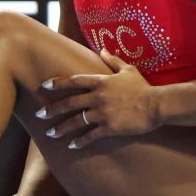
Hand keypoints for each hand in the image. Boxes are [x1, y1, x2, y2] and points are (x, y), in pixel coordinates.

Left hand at [36, 49, 159, 148]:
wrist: (156, 105)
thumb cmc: (142, 87)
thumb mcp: (127, 70)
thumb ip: (112, 60)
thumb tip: (101, 49)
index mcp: (101, 81)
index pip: (74, 81)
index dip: (57, 83)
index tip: (44, 86)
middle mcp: (98, 97)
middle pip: (69, 103)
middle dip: (52, 109)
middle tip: (39, 114)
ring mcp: (102, 113)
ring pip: (76, 121)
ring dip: (61, 128)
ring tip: (50, 134)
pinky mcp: (109, 128)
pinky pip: (90, 136)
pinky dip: (80, 141)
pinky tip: (71, 146)